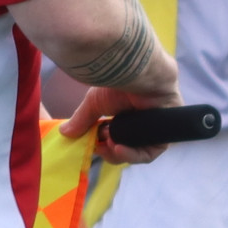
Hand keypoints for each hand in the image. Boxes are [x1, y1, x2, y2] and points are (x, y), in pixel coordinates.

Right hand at [60, 75, 182, 164]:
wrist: (138, 73)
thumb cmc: (118, 82)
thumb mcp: (94, 104)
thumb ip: (82, 120)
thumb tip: (64, 133)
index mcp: (126, 116)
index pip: (115, 139)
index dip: (102, 146)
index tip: (92, 145)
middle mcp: (141, 124)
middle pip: (125, 148)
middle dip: (109, 151)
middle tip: (99, 147)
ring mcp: (154, 129)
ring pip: (137, 152)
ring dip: (120, 153)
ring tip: (109, 145)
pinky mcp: (164, 134)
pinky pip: (150, 151)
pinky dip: (133, 154)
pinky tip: (119, 148)